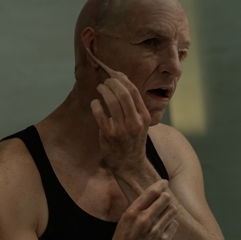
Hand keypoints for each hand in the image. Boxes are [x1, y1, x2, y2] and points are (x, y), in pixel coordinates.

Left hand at [86, 47, 150, 174]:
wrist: (130, 164)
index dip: (123, 80)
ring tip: (100, 88)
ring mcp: (123, 129)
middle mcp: (136, 122)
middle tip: (106, 81)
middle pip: (124, 94)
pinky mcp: (110, 135)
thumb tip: (123, 82)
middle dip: (112, 83)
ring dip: (104, 90)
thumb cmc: (133, 141)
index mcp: (145, 117)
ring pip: (112, 101)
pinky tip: (94, 103)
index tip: (115, 75)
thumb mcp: (141, 124)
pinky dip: (96, 105)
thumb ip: (134, 106)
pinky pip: (100, 115)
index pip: (134, 92)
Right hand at [108, 180, 178, 239]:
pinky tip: (164, 228)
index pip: (152, 192)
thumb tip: (154, 193)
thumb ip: (138, 207)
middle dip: (166, 197)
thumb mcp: (125, 220)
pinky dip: (170, 225)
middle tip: (165, 200)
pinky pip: (174, 225)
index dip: (161, 184)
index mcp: (132, 213)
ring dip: (170, 211)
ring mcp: (155, 232)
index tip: (164, 182)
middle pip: (166, 199)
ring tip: (164, 215)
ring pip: (172, 211)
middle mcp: (144, 221)